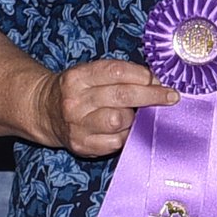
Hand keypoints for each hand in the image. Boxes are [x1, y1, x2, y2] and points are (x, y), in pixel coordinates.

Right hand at [37, 60, 177, 156]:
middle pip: (122, 95)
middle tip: (171, 96)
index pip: (116, 72)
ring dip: (135, 118)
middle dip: (152, 95)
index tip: (159, 80)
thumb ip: (120, 75)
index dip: (143, 75)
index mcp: (78, 77)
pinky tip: (125, 130)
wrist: (45, 111)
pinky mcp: (82, 145)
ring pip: (120, 120)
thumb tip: (157, 81)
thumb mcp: (91, 75)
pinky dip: (126, 136)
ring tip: (135, 115)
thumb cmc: (79, 91)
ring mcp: (77, 125)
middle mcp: (75, 100)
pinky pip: (116, 142)